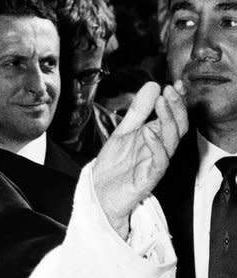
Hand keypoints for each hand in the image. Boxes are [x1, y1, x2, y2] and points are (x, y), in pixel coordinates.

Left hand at [93, 81, 187, 237]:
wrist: (99, 193)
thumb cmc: (114, 166)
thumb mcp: (123, 131)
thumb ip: (138, 111)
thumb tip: (152, 85)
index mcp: (155, 138)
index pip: (173, 117)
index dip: (177, 102)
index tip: (175, 85)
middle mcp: (158, 150)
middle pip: (177, 127)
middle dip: (176, 108)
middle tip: (171, 90)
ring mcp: (155, 164)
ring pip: (171, 142)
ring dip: (168, 120)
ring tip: (161, 103)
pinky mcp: (148, 178)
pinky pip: (159, 161)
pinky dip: (156, 146)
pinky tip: (148, 132)